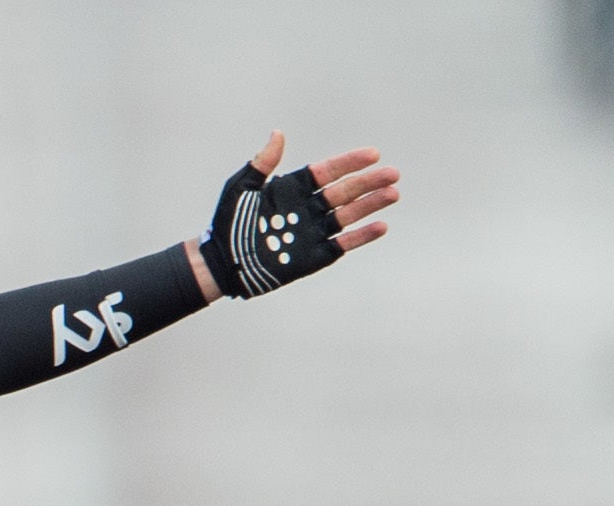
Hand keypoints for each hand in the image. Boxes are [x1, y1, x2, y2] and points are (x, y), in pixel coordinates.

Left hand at [192, 132, 399, 300]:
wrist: (220, 263)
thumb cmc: (227, 223)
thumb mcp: (241, 188)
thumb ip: (262, 163)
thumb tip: (278, 134)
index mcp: (293, 188)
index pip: (327, 172)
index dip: (350, 162)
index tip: (372, 154)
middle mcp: (307, 208)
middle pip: (344, 191)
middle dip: (368, 182)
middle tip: (392, 174)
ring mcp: (313, 231)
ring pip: (348, 215)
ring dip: (371, 205)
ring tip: (393, 194)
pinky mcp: (315, 255)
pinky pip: (343, 244)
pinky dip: (361, 236)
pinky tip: (381, 225)